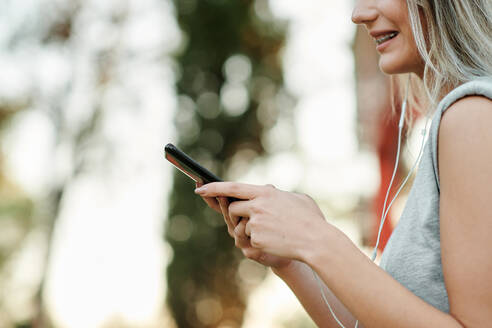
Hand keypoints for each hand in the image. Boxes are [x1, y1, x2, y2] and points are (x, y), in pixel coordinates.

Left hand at [195, 182, 330, 262]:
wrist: (316, 241)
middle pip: (232, 209)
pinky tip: (276, 241)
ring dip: (253, 230)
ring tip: (275, 232)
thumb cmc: (311, 220)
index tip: (200, 188)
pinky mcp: (256, 240)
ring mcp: (256, 223)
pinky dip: (261, 242)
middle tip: (254, 220)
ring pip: (242, 227)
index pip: (232, 187)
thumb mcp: (298, 199)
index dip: (214, 188)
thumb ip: (279, 194)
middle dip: (238, 215)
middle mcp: (257, 205)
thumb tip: (270, 190)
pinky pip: (251, 240)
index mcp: (265, 192)